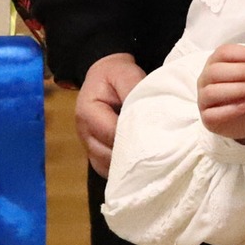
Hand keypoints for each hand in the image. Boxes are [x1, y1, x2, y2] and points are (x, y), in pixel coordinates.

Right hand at [76, 52, 146, 177]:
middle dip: (133, 155)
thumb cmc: (116, 75)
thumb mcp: (125, 74)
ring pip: (109, 167)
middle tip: (159, 153)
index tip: (157, 138)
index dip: (134, 137)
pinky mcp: (97, 156)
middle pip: (109, 156)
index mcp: (87, 113)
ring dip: (129, 165)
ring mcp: (89, 148)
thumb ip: (133, 91)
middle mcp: (85, 134)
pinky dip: (125, 170)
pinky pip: (110, 171)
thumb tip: (145, 114)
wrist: (106, 76)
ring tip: (152, 159)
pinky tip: (142, 164)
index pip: (111, 134)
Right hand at [197, 45, 244, 142]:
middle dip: (242, 70)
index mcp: (216, 63)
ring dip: (237, 89)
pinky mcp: (207, 118)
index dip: (244, 53)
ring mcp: (203, 99)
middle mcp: (206, 79)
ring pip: (212, 91)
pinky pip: (212, 114)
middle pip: (216, 70)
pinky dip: (230, 109)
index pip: (224, 52)